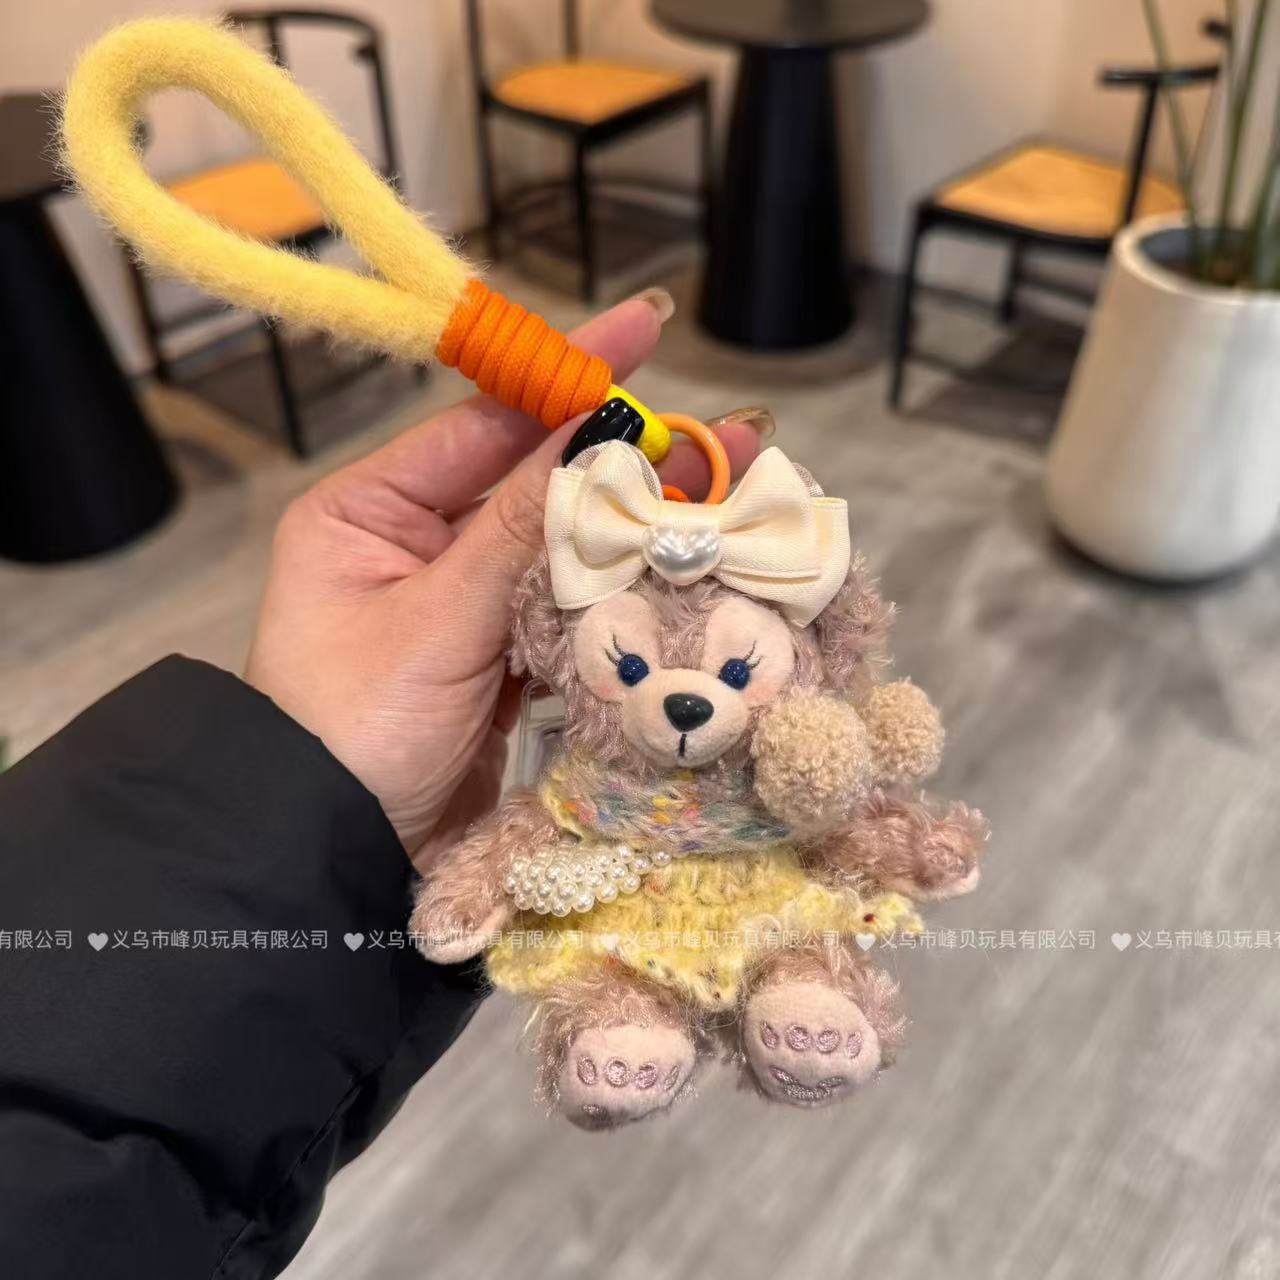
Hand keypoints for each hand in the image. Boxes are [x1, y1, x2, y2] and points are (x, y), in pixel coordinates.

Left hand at [245, 296, 761, 866]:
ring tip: (727, 497)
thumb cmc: (354, 732)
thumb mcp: (434, 623)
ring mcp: (461, 603)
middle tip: (728, 435)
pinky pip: (564, 609)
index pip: (483, 422)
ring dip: (635, 530)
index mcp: (369, 511)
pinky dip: (617, 596)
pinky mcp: (496, 658)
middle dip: (627, 459)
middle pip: (535, 482)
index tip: (646, 324)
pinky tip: (683, 573)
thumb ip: (517, 533)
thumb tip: (594, 437)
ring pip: (560, 549)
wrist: (333, 858)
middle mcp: (415, 543)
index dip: (567, 374)